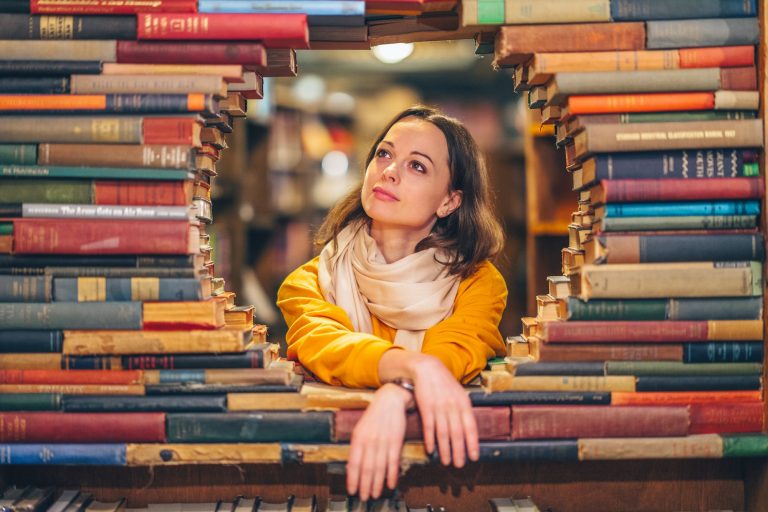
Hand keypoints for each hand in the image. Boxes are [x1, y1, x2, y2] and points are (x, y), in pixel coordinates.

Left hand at [346, 383, 411, 500]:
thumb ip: (357, 446)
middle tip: (364, 498)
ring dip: (377, 484)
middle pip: (366, 469)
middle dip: (365, 486)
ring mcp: (383, 442)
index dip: (353, 479)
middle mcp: (370, 441)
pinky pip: (393, 462)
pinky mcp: (396, 441)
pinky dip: (391, 475)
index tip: (352, 491)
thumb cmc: (375, 415)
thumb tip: (353, 465)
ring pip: (379, 468)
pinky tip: (390, 484)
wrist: (390, 399)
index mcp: (358, 437)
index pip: (353, 463)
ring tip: (375, 495)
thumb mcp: (361, 427)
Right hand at [411, 355, 478, 467]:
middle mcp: (453, 406)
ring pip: (443, 433)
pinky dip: (430, 440)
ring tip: (446, 462)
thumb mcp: (459, 393)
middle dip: (459, 451)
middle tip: (459, 465)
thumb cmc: (444, 383)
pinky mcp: (426, 407)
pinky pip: (429, 427)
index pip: (470, 427)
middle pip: (457, 433)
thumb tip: (470, 428)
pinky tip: (431, 450)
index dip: (472, 443)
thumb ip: (464, 410)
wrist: (427, 368)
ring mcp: (439, 407)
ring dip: (445, 449)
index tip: (474, 457)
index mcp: (464, 403)